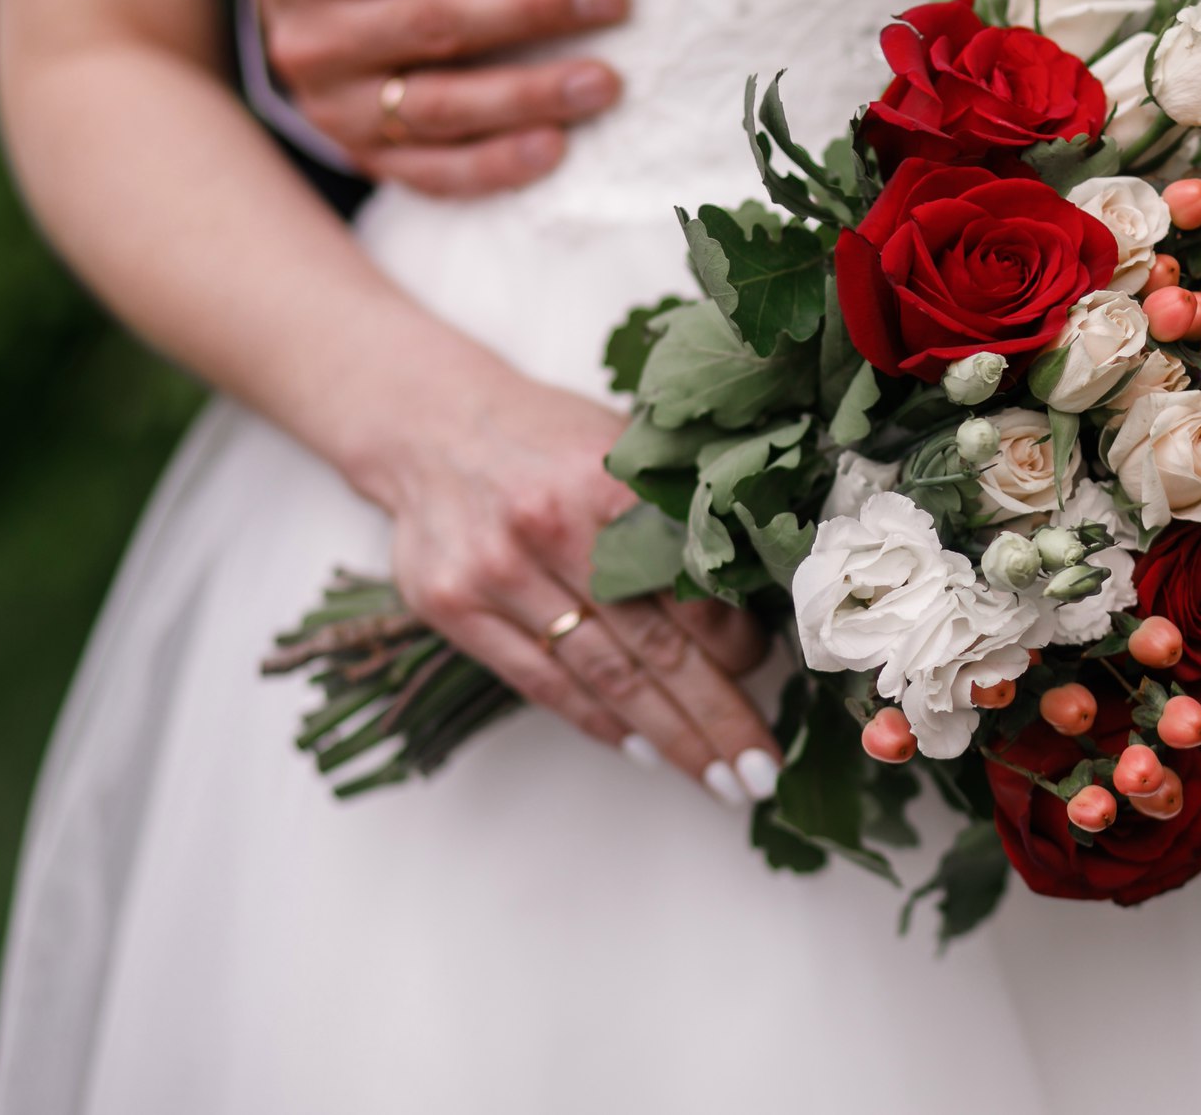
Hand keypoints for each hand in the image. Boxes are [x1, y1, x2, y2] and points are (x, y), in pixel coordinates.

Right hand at [255, 0, 632, 195]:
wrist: (294, 2)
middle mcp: (312, 37)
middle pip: (435, 23)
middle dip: (532, 9)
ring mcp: (338, 106)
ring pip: (441, 106)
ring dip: (529, 95)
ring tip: (605, 81)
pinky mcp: (368, 156)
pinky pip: (435, 173)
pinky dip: (496, 165)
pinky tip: (556, 148)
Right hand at [365, 357, 779, 804]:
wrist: (431, 423)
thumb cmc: (547, 439)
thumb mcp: (622, 446)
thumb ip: (680, 512)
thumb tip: (757, 593)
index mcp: (607, 482)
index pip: (691, 585)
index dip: (737, 642)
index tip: (769, 672)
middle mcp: (551, 529)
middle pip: (654, 647)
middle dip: (717, 718)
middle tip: (761, 770)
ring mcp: (498, 573)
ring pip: (604, 677)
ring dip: (668, 738)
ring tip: (718, 779)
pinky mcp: (456, 609)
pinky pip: (542, 683)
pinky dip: (598, 722)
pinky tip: (642, 749)